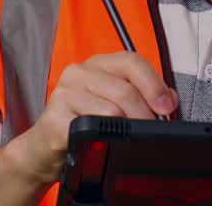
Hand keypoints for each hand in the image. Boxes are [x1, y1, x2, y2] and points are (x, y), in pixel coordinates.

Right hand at [8, 51, 177, 183]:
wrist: (43, 151)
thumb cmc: (80, 125)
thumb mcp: (111, 104)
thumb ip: (139, 94)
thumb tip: (168, 99)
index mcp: (97, 65)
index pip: (131, 61)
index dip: (153, 83)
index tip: (166, 105)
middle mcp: (79, 72)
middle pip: (125, 89)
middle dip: (146, 114)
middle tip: (151, 131)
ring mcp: (65, 93)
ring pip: (113, 109)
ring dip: (129, 129)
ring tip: (130, 139)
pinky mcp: (55, 117)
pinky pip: (93, 126)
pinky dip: (106, 136)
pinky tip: (105, 142)